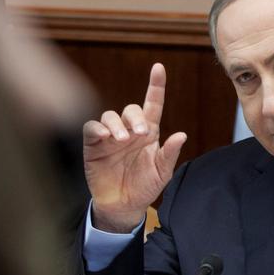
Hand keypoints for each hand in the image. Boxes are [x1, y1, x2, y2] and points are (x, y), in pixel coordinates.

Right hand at [82, 63, 186, 231]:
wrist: (124, 206)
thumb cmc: (144, 186)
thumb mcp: (162, 172)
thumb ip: (170, 153)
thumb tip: (182, 135)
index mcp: (148, 133)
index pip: (152, 104)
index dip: (156, 86)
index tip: (159, 68)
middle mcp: (129, 130)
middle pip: (130, 109)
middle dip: (135, 117)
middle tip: (141, 134)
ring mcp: (110, 137)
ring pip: (110, 115)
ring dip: (117, 124)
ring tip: (123, 140)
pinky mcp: (94, 145)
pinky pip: (91, 128)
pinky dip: (97, 128)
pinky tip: (105, 137)